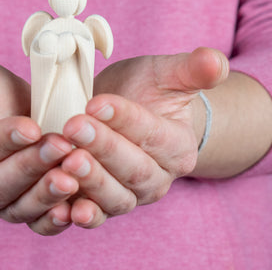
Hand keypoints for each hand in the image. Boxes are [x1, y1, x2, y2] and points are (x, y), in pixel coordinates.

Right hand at [0, 61, 78, 234]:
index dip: (3, 141)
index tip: (32, 127)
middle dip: (31, 167)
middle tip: (61, 147)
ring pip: (19, 207)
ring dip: (47, 194)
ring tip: (72, 177)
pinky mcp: (21, 208)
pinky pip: (36, 221)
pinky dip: (55, 219)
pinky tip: (75, 208)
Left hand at [59, 48, 228, 227]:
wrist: (127, 113)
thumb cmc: (147, 91)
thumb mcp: (167, 74)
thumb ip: (192, 70)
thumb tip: (213, 58)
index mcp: (178, 146)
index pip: (153, 134)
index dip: (126, 119)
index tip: (96, 103)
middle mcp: (158, 177)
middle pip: (134, 168)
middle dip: (103, 148)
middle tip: (74, 127)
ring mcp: (131, 195)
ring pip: (115, 197)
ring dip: (89, 182)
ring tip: (65, 163)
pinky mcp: (104, 204)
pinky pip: (95, 214)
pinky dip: (79, 213)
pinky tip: (60, 208)